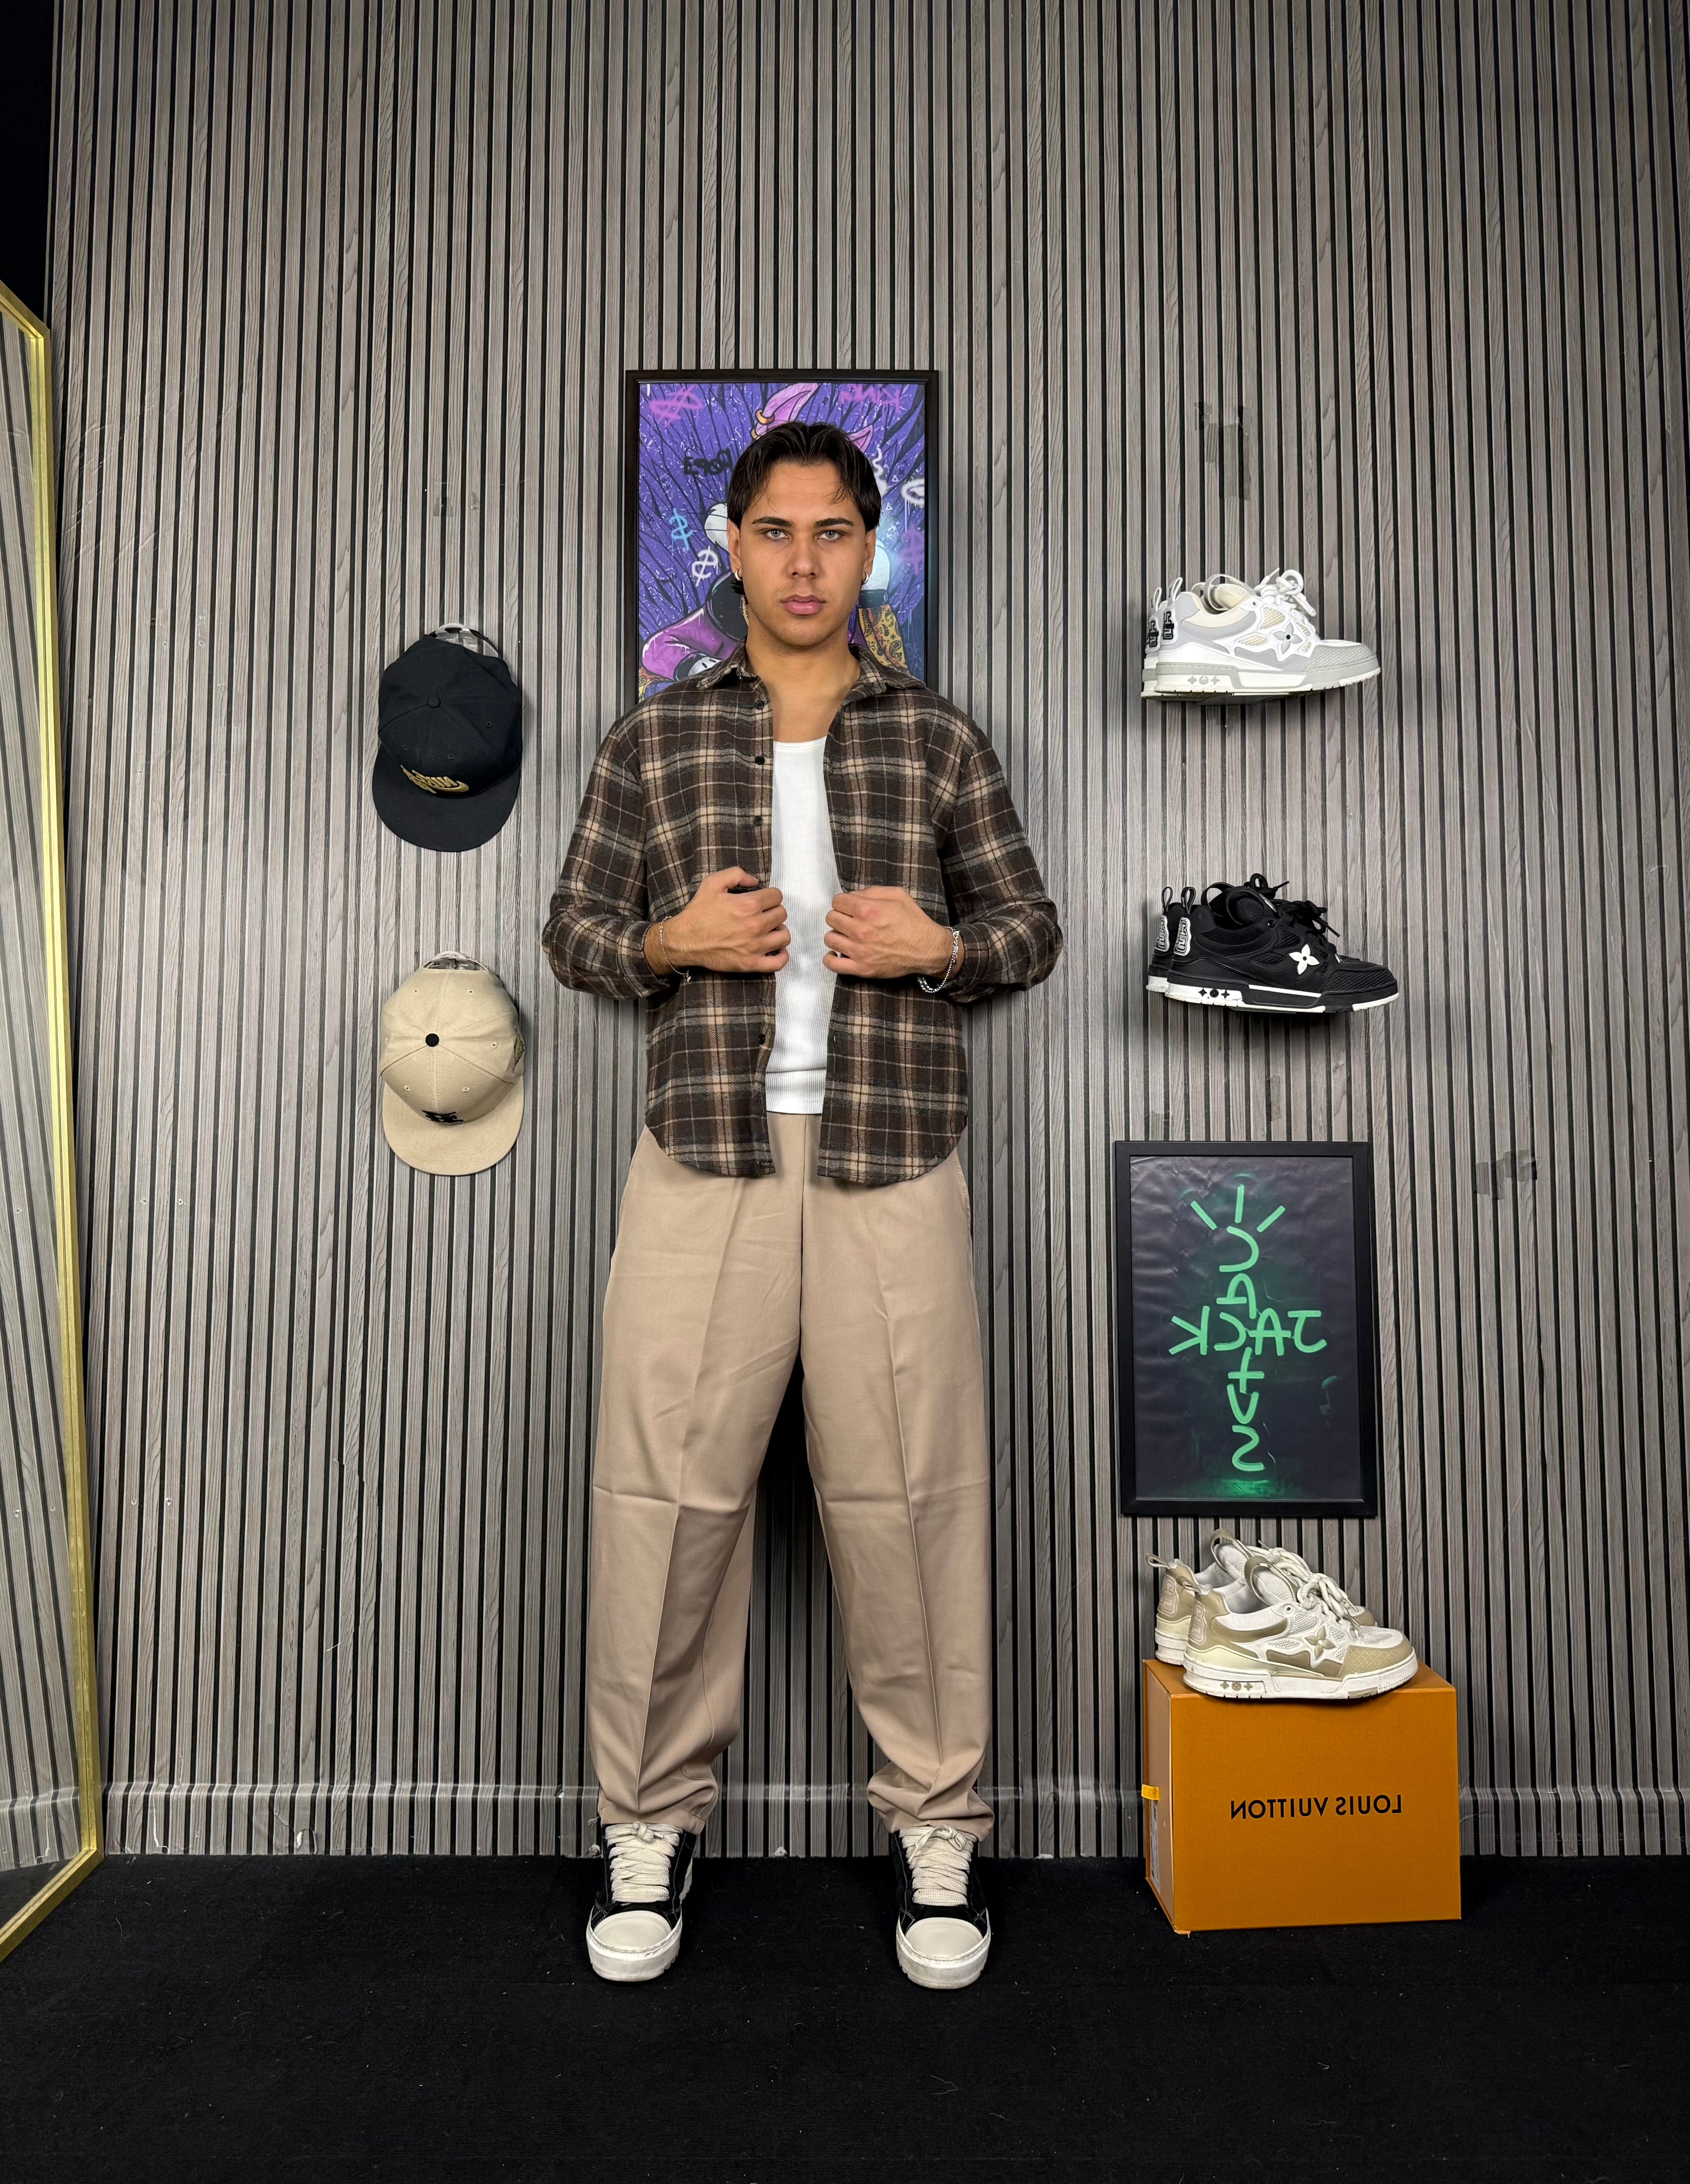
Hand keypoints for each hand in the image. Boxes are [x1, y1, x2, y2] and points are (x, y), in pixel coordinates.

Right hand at [663, 866, 789, 973]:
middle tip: (763, 914)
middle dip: (773, 911)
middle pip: (782, 914)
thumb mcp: (712, 883)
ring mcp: (755, 946)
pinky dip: (781, 955)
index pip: (777, 896)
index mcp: (748, 905)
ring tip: (768, 930)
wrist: (684, 940)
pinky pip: (779, 962)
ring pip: (784, 936)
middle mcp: (755, 925)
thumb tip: (755, 881)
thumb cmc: (698, 912)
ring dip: (779, 931)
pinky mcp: (751, 963)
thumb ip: (736, 874)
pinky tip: (774, 948)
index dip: (770, 895)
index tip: (763, 900)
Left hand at [824, 887, 953, 979]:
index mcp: (868, 909)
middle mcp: (861, 929)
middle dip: (839, 917)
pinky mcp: (862, 968)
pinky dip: (830, 958)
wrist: (927, 948)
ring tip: (846, 936)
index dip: (843, 902)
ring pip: (829, 938)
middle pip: (831, 918)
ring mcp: (860, 951)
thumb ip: (871, 891)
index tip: (849, 907)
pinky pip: (832, 964)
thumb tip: (852, 896)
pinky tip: (836, 953)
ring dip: (836, 935)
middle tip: (849, 921)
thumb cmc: (913, 921)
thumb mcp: (897, 895)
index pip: (837, 901)